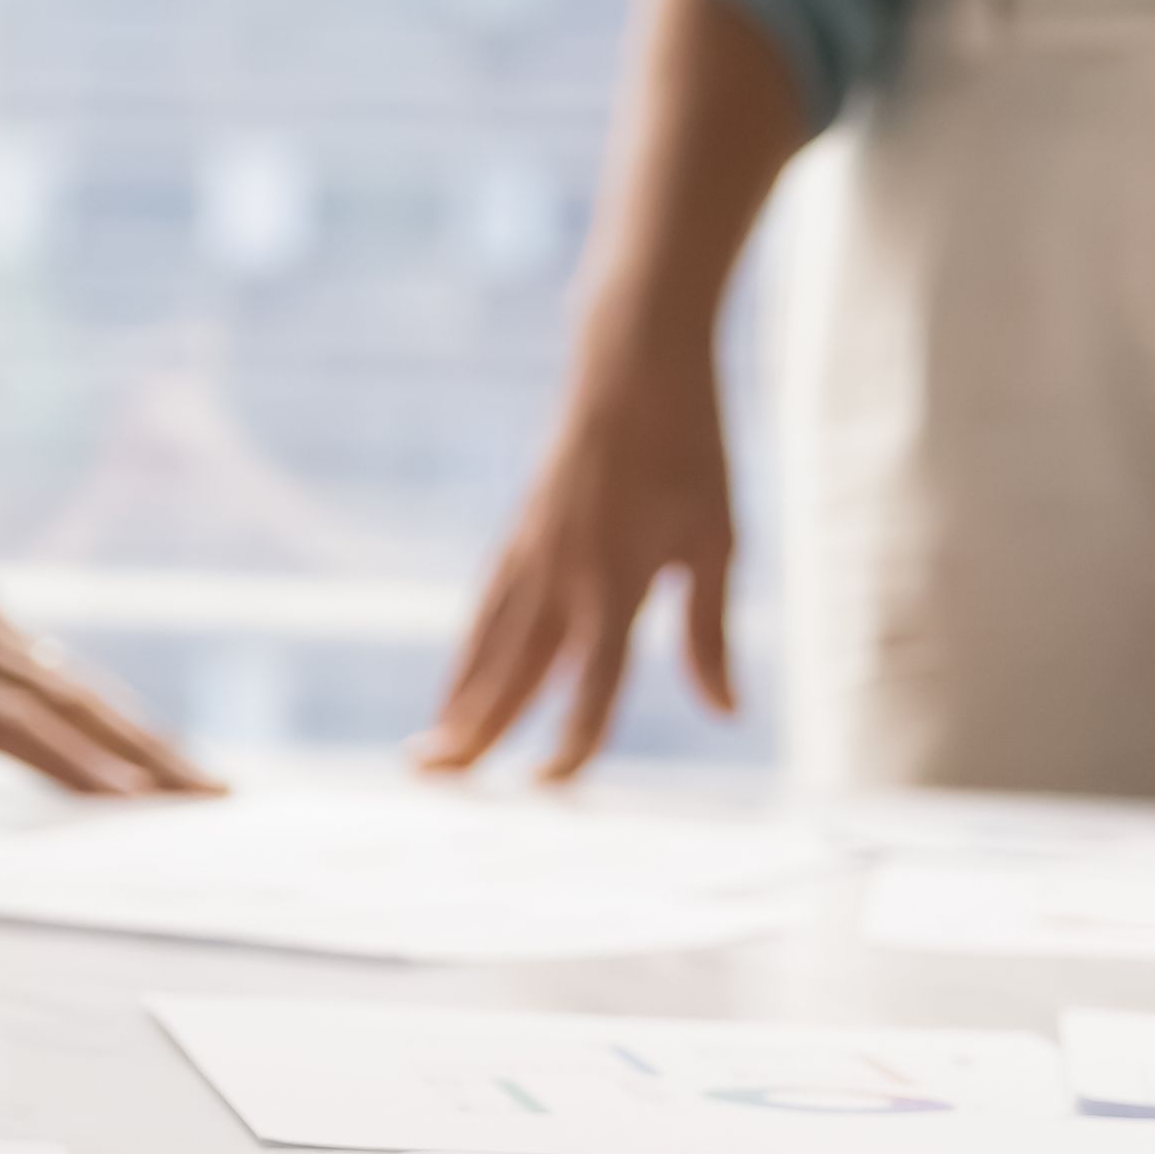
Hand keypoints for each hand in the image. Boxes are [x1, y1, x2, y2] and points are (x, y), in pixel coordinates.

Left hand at [0, 411, 209, 797]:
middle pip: (71, 714)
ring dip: (145, 741)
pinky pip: (63, 676)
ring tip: (209, 791)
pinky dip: (112, 714)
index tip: (137, 799)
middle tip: (215, 808)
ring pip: (80, 694)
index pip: (4, 723)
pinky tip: (148, 750)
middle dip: (143, 764)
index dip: (71, 762)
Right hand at [419, 353, 734, 781]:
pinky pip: (487, 607)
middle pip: (513, 672)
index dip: (572, 741)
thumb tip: (725, 713)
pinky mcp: (521, 533)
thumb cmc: (691, 452)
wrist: (633, 365)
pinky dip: (468, 651)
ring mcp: (531, 552)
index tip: (549, 788)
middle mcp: (562, 574)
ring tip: (430, 747)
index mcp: (619, 582)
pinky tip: (460, 675)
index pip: (591, 685)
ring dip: (457, 698)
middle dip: (474, 731)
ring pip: (487, 642)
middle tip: (433, 781)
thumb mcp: (719, 539)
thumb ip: (712, 632)